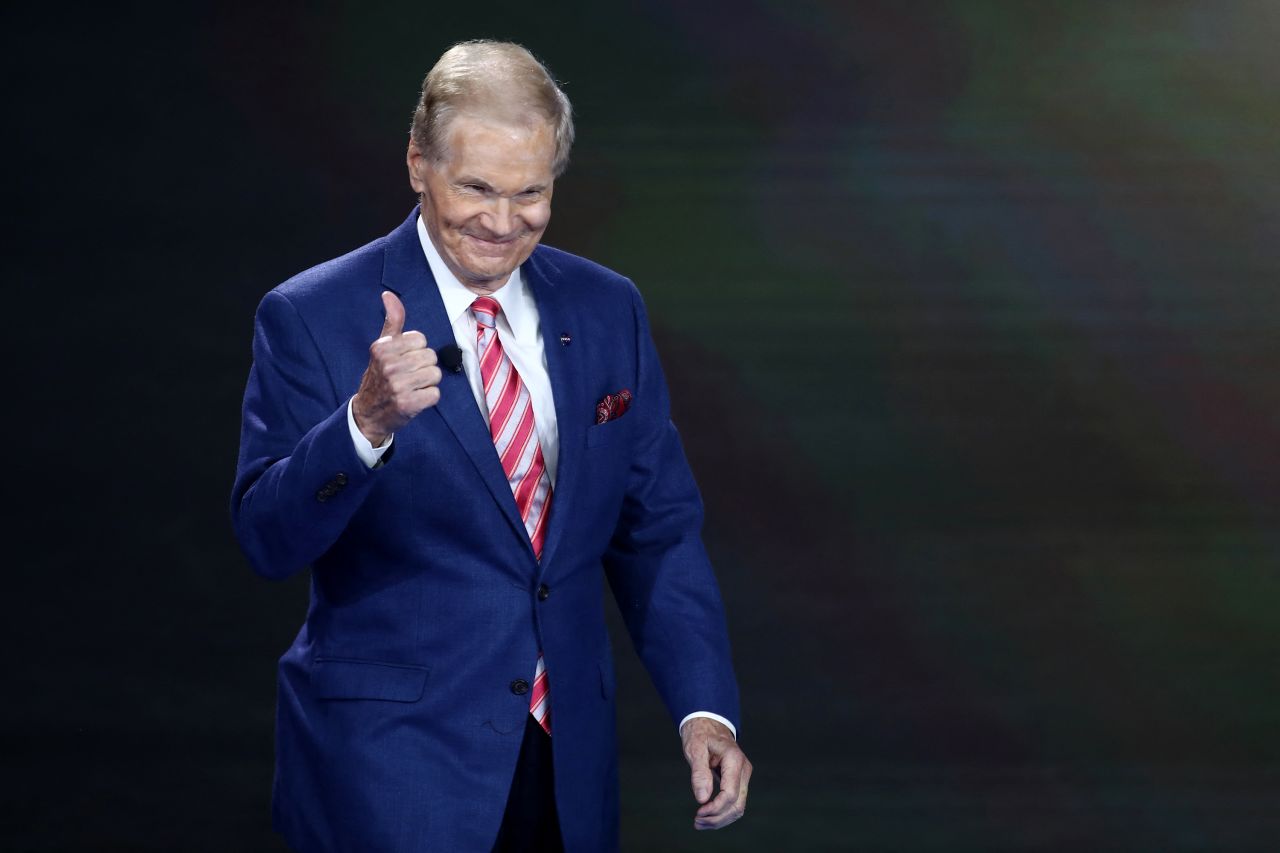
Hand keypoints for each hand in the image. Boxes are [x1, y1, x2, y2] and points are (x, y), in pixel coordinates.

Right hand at [352, 291, 441, 444]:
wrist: (368, 413)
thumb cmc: (380, 376)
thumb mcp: (383, 347)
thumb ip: (392, 321)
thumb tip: (389, 295)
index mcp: (381, 347)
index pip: (421, 339)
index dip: (417, 350)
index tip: (404, 360)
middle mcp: (388, 365)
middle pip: (430, 357)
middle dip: (424, 367)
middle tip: (408, 376)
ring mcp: (397, 386)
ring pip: (435, 375)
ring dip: (427, 383)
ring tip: (411, 388)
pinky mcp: (407, 404)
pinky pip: (435, 394)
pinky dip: (428, 398)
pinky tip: (414, 400)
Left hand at [681, 717, 751, 830]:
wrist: (708, 724)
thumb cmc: (700, 734)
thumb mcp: (695, 749)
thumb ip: (699, 773)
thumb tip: (702, 799)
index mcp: (734, 760)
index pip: (730, 794)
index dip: (715, 808)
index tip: (698, 813)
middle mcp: (743, 769)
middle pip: (737, 805)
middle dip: (717, 818)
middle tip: (696, 822)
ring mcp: (743, 776)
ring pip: (738, 808)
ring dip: (720, 819)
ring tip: (699, 823)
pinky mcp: (739, 781)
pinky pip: (735, 803)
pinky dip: (722, 813)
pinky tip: (707, 816)